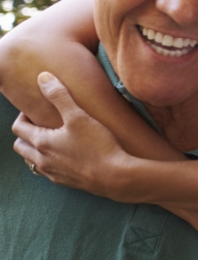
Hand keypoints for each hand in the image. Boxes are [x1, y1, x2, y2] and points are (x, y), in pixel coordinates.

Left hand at [12, 72, 135, 197]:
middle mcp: (42, 160)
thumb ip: (59, 96)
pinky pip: (47, 171)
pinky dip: (49, 161)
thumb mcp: (79, 116)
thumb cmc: (98, 146)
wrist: (115, 177)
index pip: (18, 128)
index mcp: (41, 143)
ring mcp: (52, 173)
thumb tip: (43, 77)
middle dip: (25, 133)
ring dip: (35, 149)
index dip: (23, 115)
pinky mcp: (65, 182)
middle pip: (20, 146)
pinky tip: (65, 155)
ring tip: (52, 139)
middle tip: (41, 123)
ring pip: (31, 161)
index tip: (36, 109)